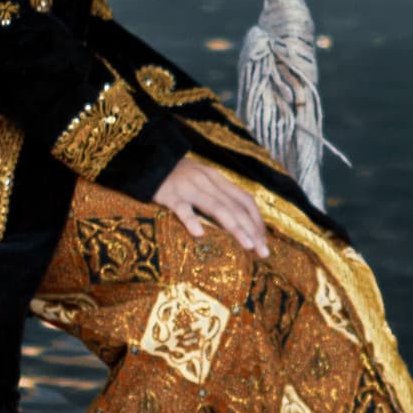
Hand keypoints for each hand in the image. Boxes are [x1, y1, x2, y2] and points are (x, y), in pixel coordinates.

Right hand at [153, 155, 269, 255]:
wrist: (148, 159)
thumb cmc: (176, 176)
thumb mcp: (201, 181)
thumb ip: (217, 196)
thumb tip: (238, 219)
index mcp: (216, 179)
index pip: (244, 200)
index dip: (257, 220)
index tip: (264, 240)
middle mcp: (207, 182)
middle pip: (235, 207)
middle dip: (252, 230)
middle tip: (263, 252)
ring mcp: (189, 187)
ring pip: (217, 207)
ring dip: (235, 227)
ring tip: (247, 246)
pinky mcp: (170, 194)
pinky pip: (182, 208)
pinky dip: (191, 220)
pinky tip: (199, 234)